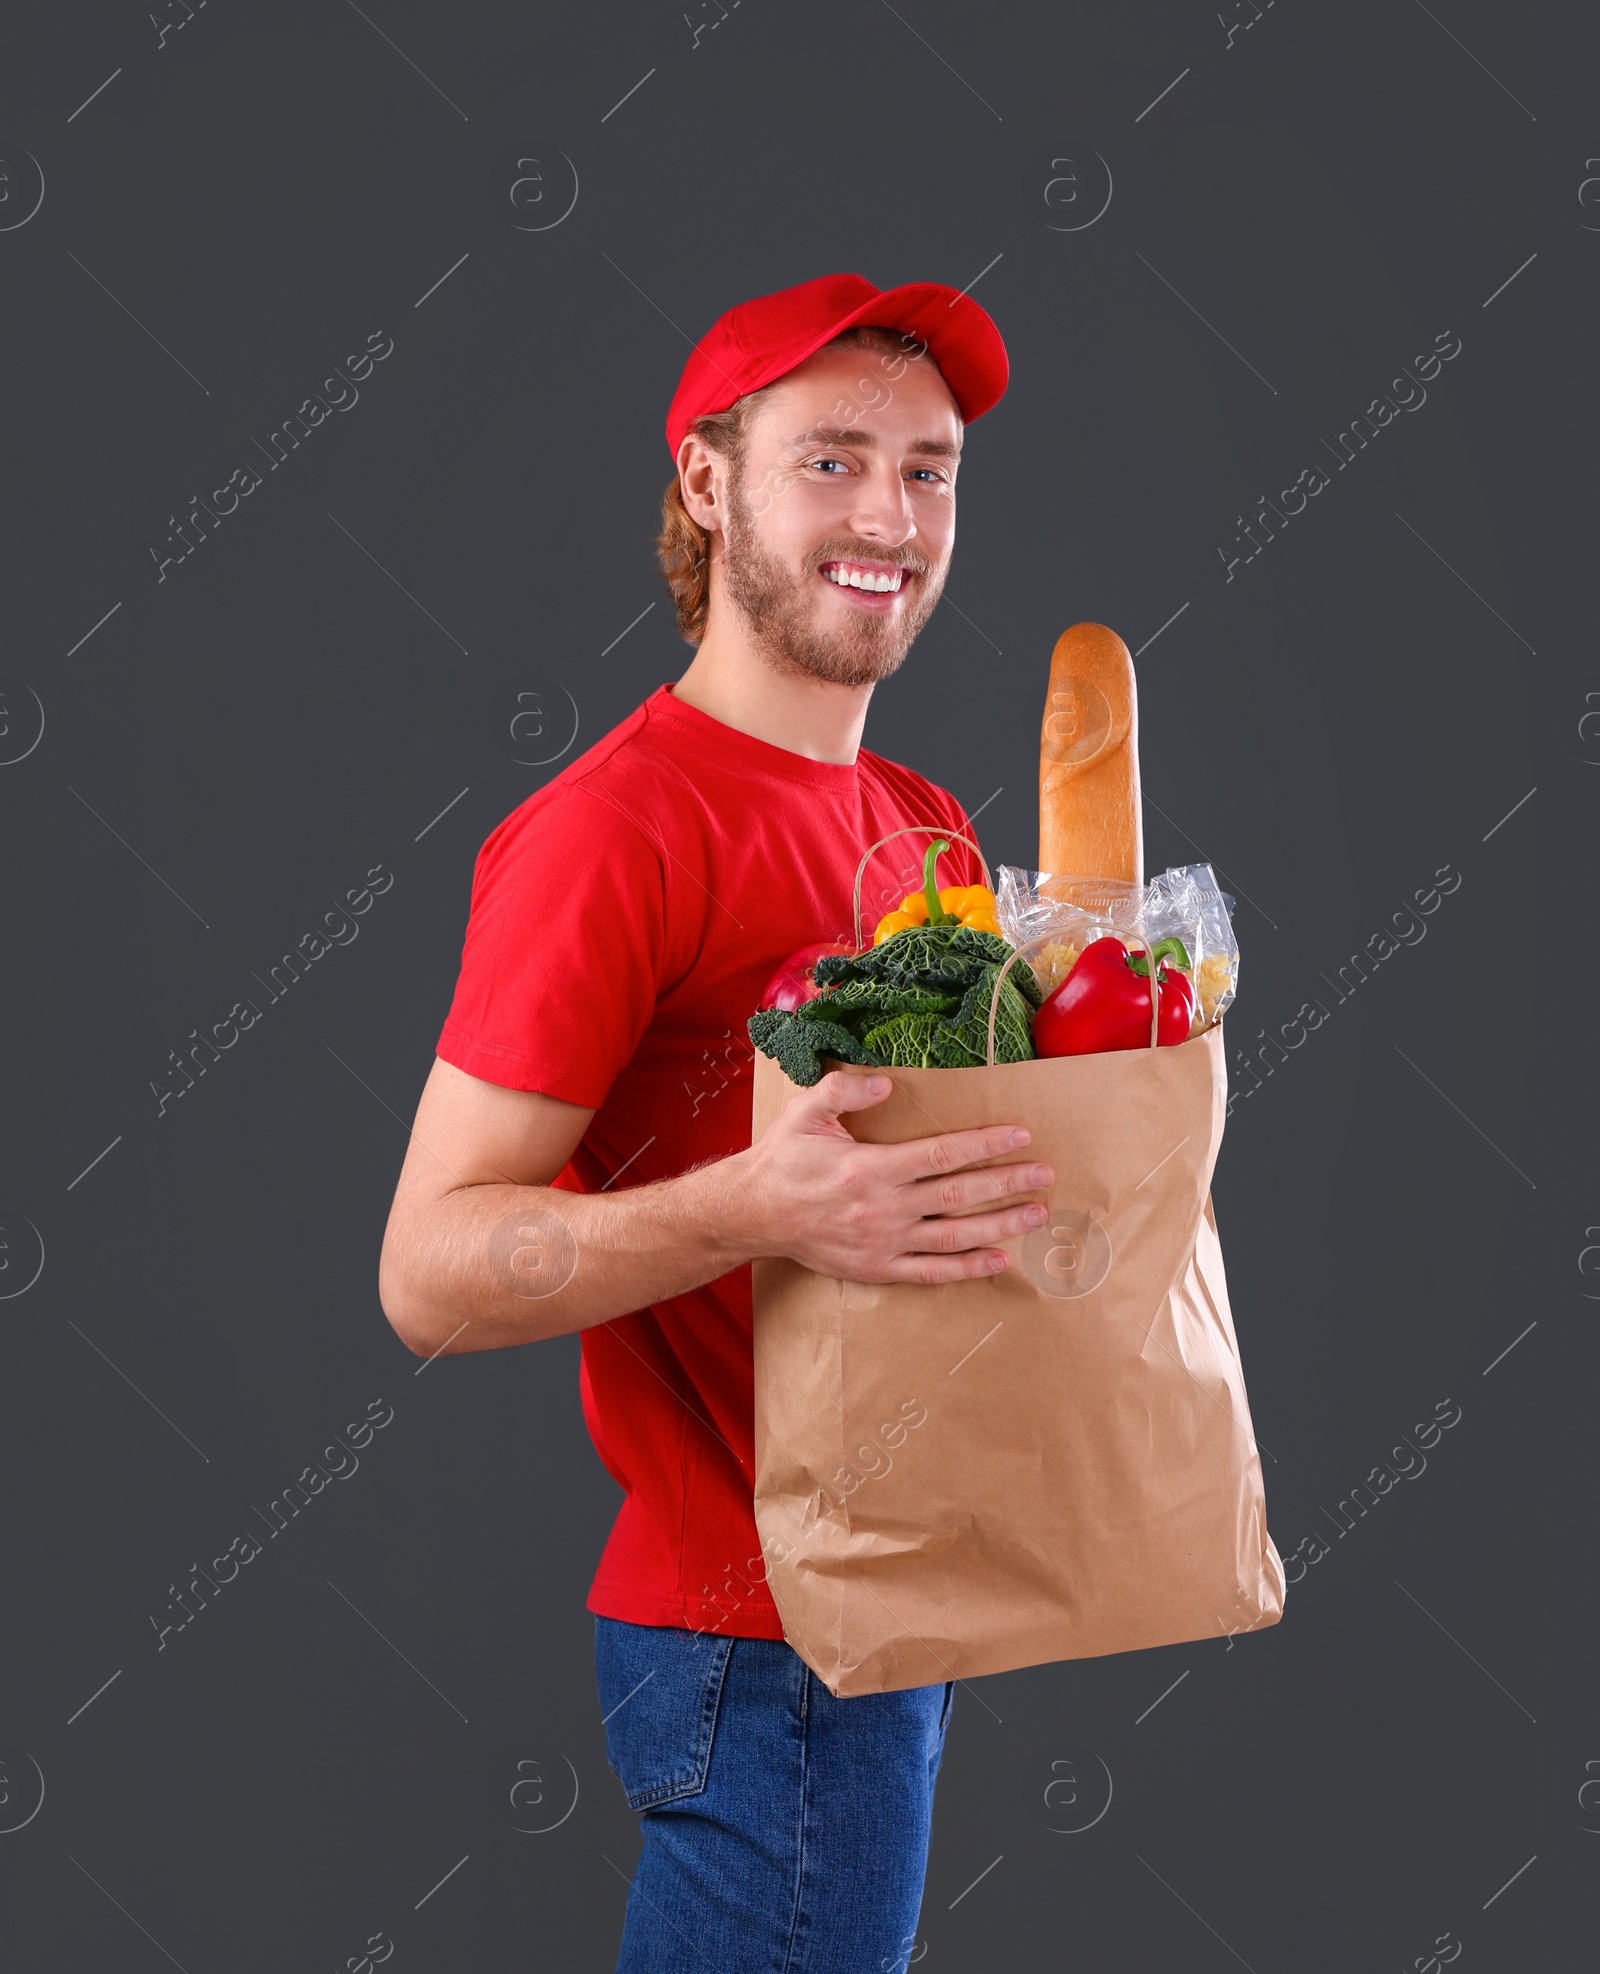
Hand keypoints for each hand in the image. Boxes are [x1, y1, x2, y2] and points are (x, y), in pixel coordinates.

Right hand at [741, 1070, 1052, 1284]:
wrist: (754, 1214)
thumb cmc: (784, 1158)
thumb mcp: (806, 1111)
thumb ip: (846, 1090)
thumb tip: (889, 1081)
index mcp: (870, 1167)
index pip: (942, 1154)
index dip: (985, 1144)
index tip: (1020, 1136)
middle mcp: (883, 1207)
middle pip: (959, 1194)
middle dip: (1007, 1183)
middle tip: (1044, 1175)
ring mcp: (884, 1242)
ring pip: (954, 1235)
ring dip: (999, 1225)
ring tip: (1035, 1214)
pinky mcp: (879, 1268)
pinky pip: (932, 1272)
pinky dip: (968, 1268)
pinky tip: (999, 1259)